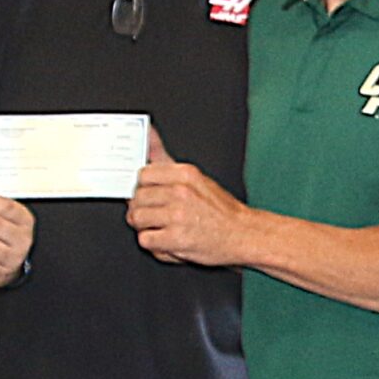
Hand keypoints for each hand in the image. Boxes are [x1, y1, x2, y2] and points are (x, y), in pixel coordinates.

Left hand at [127, 128, 254, 268]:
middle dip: (141, 208)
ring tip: (160, 228)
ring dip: (144, 226)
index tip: (149, 194)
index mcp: (185, 174)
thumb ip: (167, 158)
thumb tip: (148, 133)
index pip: (143, 174)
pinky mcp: (176, 239)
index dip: (143, 187)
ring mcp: (177, 216)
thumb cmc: (220, 209)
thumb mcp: (196, 178)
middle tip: (155, 215)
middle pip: (137, 197)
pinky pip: (145, 239)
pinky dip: (153, 244)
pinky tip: (166, 241)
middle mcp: (180, 192)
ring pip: (137, 218)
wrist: (242, 234)